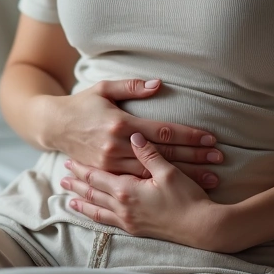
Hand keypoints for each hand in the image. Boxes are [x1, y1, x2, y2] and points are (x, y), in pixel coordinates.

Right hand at [44, 79, 223, 188]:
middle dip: (194, 156)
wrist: (54, 126)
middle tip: (219, 158)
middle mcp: (116, 146)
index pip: (162, 131)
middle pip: (164, 154)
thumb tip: (158, 84)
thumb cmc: (81, 105)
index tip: (210, 137)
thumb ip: (131, 86)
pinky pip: (139, 182)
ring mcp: (111, 164)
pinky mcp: (107, 174)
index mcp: (120, 124)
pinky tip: (180, 188)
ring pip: (155, 172)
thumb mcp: (103, 89)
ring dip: (184, 175)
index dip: (188, 134)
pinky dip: (161, 185)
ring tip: (210, 177)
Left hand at [61, 132, 232, 251]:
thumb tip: (134, 136)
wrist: (203, 228)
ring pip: (97, 210)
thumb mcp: (168, 171)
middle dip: (76, 186)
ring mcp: (128, 220)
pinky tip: (92, 215)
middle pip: (93, 193)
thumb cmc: (187, 198)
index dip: (81, 169)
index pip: (96, 177)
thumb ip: (149, 153)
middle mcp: (122, 207)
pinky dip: (96, 217)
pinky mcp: (136, 229)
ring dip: (82, 203)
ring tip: (69, 200)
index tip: (68, 162)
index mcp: (127, 190)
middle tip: (62, 179)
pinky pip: (108, 222)